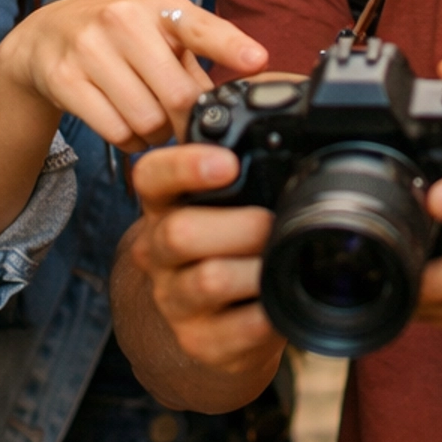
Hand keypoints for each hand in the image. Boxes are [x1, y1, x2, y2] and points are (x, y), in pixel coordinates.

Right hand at [0, 0, 265, 150]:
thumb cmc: (121, 34)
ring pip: (146, 120)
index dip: (231, 45)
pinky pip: (115, 131)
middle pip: (177, 96)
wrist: (48, 34)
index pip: (200, 26)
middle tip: (181, 123)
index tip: (257, 60)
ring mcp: (89, 48)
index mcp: (158, 6)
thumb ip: (198, 59)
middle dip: (186, 120)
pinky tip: (126, 126)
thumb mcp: (161, 30)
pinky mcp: (64, 79)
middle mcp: (123, 20)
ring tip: (151, 122)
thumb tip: (227, 102)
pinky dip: (129, 141)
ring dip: (156, 135)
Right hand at [113, 140, 285, 406]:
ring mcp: (177, 302)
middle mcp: (161, 254)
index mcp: (165, 207)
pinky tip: (281, 300)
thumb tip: (291, 97)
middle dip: (239, 225)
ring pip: (208, 281)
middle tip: (270, 224)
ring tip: (279, 261)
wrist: (208, 334)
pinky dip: (269, 313)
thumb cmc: (226, 251)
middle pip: (178, 232)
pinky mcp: (203, 344)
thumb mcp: (222, 205)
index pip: (151, 176)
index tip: (228, 162)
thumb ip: (244, 158)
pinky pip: (239, 329)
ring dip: (256, 268)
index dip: (185, 166)